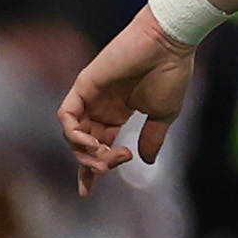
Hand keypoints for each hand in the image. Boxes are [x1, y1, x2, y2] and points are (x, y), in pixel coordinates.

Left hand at [57, 8, 200, 190]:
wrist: (169, 44)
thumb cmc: (171, 74)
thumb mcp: (164, 116)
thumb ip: (152, 138)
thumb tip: (145, 161)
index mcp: (118, 113)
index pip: (97, 146)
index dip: (91, 170)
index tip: (87, 192)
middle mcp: (100, 107)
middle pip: (83, 145)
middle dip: (93, 164)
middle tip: (114, 166)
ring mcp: (89, 97)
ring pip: (72, 134)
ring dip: (85, 152)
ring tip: (105, 155)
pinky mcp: (83, 86)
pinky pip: (66, 116)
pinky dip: (74, 134)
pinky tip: (93, 143)